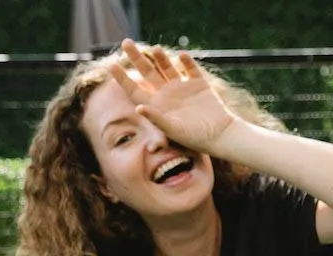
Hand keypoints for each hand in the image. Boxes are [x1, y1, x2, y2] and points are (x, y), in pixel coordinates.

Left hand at [109, 40, 235, 153]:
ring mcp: (183, 88)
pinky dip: (187, 61)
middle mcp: (167, 94)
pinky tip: (182, 55)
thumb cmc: (196, 137)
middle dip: (136, 58)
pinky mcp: (199, 84)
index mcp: (158, 106)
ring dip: (161, 57)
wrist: (220, 135)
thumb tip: (139, 108)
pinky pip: (191, 69)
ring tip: (155, 49)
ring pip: (167, 68)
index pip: (135, 90)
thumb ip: (156, 118)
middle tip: (126, 42)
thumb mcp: (173, 129)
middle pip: (147, 73)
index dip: (123, 79)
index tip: (111, 65)